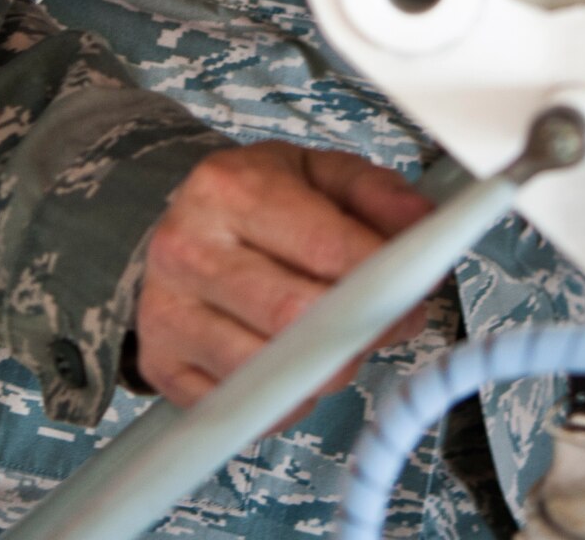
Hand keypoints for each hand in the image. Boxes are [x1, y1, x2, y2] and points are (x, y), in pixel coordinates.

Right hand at [135, 141, 432, 415]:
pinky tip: (291, 363)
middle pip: (295, 318)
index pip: (322, 246)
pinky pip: (243, 412)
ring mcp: (167, 311)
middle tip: (387, 323)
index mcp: (226, 187)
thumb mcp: (318, 173)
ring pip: (270, 374)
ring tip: (337, 340)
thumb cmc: (257, 202)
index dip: (383, 279)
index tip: (415, 290)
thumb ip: (375, 193)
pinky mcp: (162, 364)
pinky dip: (285, 401)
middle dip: (360, 331)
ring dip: (326, 370)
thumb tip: (422, 226)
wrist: (186, 226)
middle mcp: (186, 248)